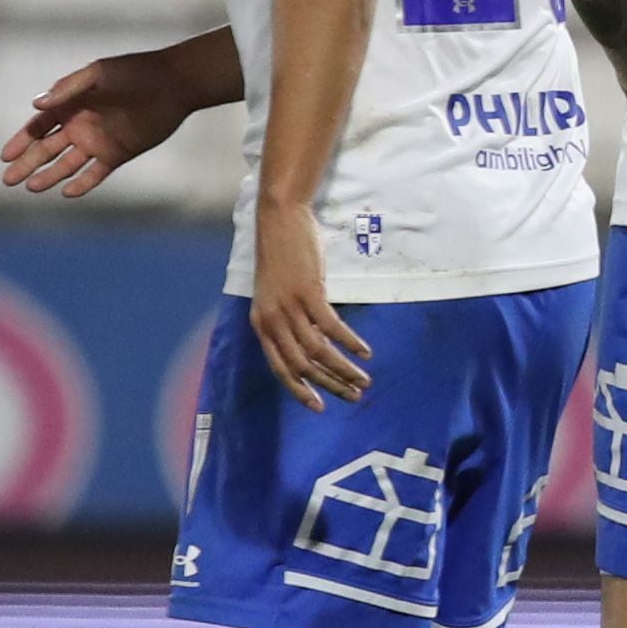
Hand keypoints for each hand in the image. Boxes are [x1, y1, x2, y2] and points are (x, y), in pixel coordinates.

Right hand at [0, 54, 197, 201]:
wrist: (173, 83)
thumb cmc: (134, 72)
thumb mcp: (98, 74)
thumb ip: (68, 89)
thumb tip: (35, 105)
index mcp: (72, 104)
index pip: (39, 126)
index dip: (22, 140)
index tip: (6, 155)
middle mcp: (81, 125)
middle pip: (47, 149)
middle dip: (27, 163)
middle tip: (7, 180)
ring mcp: (99, 141)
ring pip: (67, 164)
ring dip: (49, 176)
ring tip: (30, 188)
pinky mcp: (118, 153)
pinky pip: (95, 174)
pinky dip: (82, 184)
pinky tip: (66, 192)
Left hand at [247, 202, 372, 412]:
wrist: (278, 220)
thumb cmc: (281, 255)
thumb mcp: (275, 294)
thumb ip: (287, 319)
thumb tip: (312, 344)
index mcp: (261, 324)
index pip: (281, 368)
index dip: (300, 391)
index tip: (320, 407)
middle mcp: (272, 320)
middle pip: (302, 365)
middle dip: (330, 385)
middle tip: (353, 397)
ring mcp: (290, 307)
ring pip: (318, 352)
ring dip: (344, 369)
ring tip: (364, 380)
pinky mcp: (308, 293)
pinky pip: (331, 328)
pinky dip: (350, 343)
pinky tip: (365, 352)